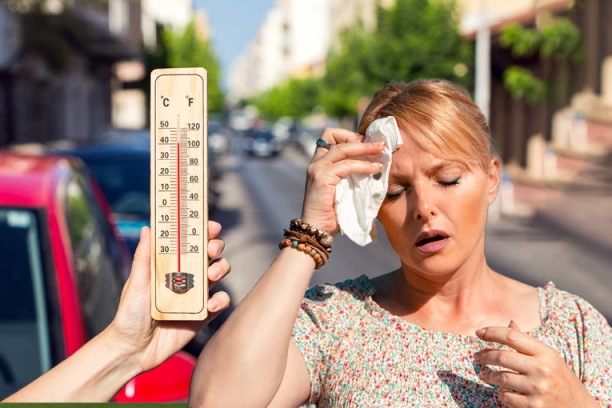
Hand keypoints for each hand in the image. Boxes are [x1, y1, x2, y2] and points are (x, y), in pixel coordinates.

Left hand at [106, 222, 230, 372]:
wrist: (133, 350)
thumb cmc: (129, 315)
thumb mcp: (136, 284)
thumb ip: (144, 257)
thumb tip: (148, 229)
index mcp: (170, 265)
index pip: (191, 242)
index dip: (204, 231)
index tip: (209, 226)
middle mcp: (187, 276)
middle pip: (210, 253)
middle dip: (216, 246)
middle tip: (210, 249)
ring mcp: (197, 295)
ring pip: (220, 272)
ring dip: (221, 268)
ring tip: (211, 276)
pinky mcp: (204, 314)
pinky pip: (221, 302)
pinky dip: (221, 300)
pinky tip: (209, 305)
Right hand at [301, 128, 384, 233]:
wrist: (318, 229)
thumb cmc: (333, 212)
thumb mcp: (344, 187)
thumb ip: (352, 173)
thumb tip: (376, 163)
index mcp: (319, 162)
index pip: (330, 136)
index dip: (349, 135)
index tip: (367, 144)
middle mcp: (316, 162)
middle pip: (334, 134)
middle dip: (358, 137)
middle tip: (379, 144)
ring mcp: (317, 169)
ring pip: (342, 148)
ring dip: (365, 148)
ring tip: (382, 151)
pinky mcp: (321, 178)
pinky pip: (346, 165)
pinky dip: (363, 165)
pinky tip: (375, 169)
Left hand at [474, 322, 598, 407]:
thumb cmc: (561, 379)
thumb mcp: (549, 357)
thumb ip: (527, 342)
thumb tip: (510, 323)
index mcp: (545, 353)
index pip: (512, 336)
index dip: (492, 332)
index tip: (478, 332)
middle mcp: (542, 368)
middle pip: (502, 356)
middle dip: (484, 355)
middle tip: (476, 357)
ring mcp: (538, 388)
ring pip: (500, 378)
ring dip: (488, 376)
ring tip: (484, 375)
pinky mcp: (534, 406)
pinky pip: (506, 397)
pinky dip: (500, 394)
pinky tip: (501, 391)